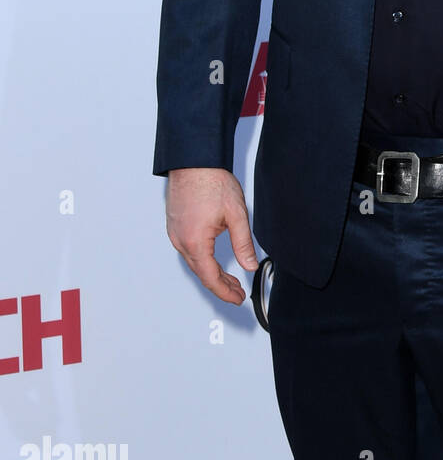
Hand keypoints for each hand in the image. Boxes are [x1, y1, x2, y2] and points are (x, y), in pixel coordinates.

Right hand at [165, 167, 257, 304]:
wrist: (193, 161)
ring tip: (229, 278)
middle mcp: (181, 241)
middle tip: (237, 291)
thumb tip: (250, 265)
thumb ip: (243, 244)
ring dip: (211, 272)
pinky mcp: (175, 225)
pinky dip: (202, 259)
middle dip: (220, 285)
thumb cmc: (211, 182)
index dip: (225, 292)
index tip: (237, 299)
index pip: (211, 278)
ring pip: (194, 262)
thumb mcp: (236, 214)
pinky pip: (188, 250)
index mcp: (196, 242)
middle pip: (201, 273)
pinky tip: (212, 259)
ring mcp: (175, 233)